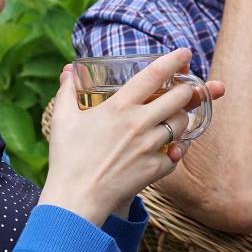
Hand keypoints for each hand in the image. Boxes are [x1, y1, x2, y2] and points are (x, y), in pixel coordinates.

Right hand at [42, 49, 222, 224]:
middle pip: (179, 97)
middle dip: (187, 89)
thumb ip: (67, 91)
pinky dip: (176, 150)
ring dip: (182, 118)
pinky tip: (170, 149)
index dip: (174, 60)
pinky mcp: (155, 169)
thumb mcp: (63, 118)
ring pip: (182, 124)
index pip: (154, 74)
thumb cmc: (67, 157)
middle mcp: (139, 123)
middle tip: (186, 88)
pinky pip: (177, 154)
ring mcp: (150, 146)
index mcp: (119, 106)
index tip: (185, 53)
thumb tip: (67, 70)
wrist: (76, 198)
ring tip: (174, 118)